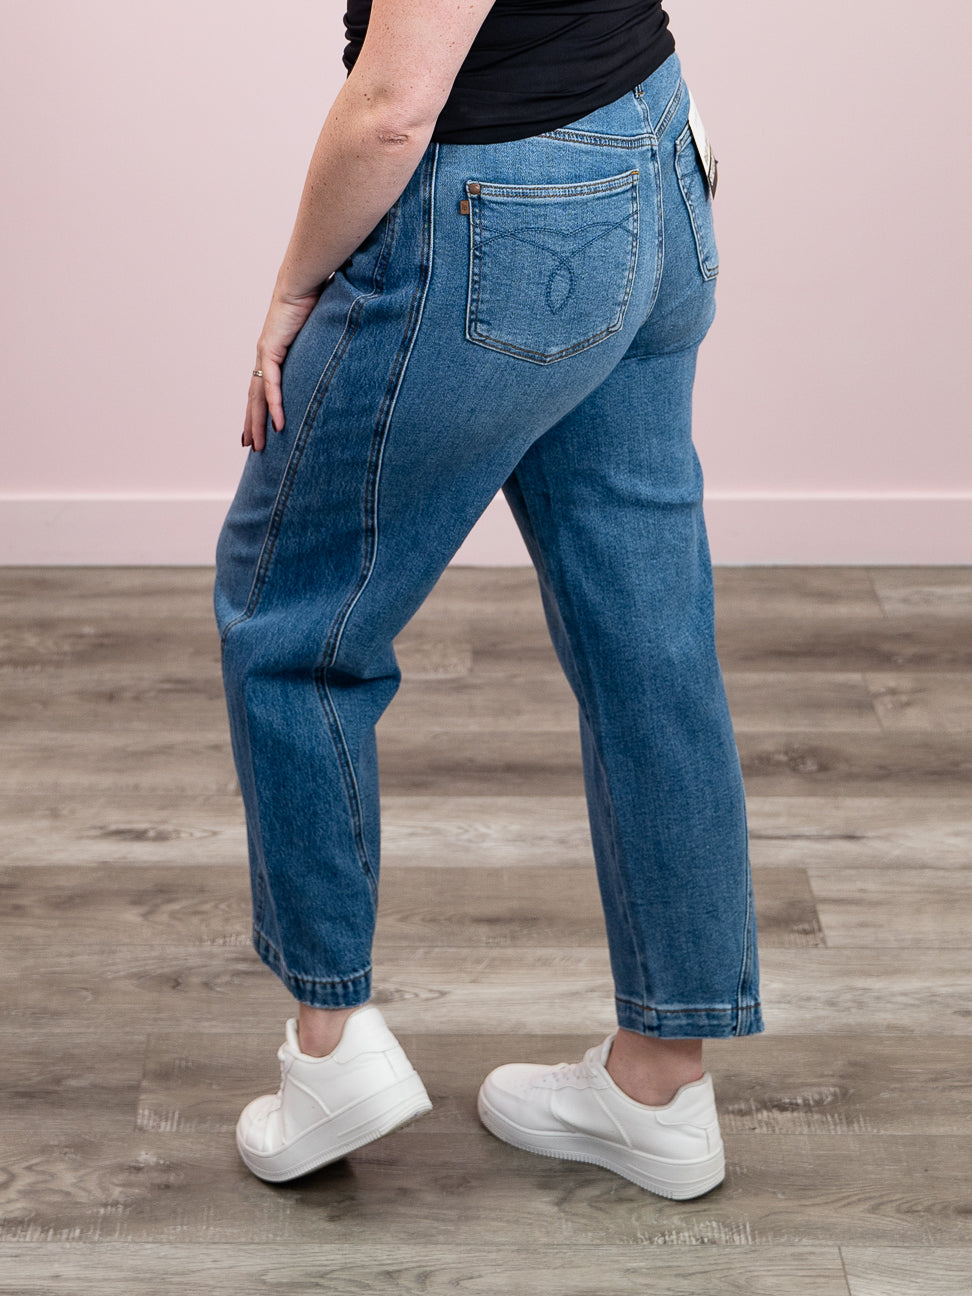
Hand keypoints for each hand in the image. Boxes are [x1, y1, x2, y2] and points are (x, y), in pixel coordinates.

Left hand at [243, 281, 330, 452]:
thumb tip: (342, 355)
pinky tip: (278, 424)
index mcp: (274, 352)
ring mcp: (266, 353)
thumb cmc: (314, 297)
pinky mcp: (271, 349)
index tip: (262, 429)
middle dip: (253, 424)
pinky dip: (274, 405)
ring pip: (258, 397)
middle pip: (255, 397)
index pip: (264, 387)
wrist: (303, 278)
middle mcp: (266, 355)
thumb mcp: (319, 331)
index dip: (261, 409)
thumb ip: (323, 347)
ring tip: (257, 446)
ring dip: (258, 422)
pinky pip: (272, 384)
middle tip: (252, 447)